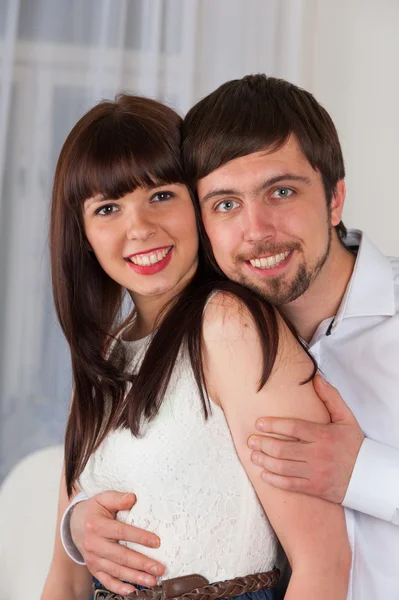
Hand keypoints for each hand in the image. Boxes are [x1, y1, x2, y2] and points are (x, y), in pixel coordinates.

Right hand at [70, 491, 164, 594]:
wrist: (74, 524)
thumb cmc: (93, 510)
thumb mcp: (103, 498)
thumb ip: (117, 498)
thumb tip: (132, 498)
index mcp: (97, 525)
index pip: (122, 532)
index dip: (139, 537)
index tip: (156, 542)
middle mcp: (94, 544)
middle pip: (121, 556)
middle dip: (142, 563)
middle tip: (158, 569)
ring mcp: (93, 559)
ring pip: (116, 570)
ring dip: (135, 577)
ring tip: (152, 580)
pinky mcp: (93, 568)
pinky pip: (106, 580)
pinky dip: (118, 587)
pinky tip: (132, 590)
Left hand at [247, 374, 364, 502]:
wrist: (368, 477)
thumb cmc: (354, 445)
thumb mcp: (346, 418)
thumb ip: (330, 397)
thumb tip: (316, 378)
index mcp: (323, 435)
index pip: (293, 428)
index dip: (273, 425)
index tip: (259, 423)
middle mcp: (317, 454)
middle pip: (283, 448)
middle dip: (263, 443)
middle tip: (250, 440)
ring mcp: (315, 473)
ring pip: (283, 467)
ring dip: (264, 461)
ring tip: (253, 455)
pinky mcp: (314, 488)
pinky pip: (290, 485)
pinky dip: (274, 480)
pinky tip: (263, 474)